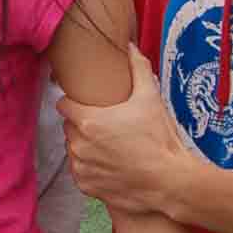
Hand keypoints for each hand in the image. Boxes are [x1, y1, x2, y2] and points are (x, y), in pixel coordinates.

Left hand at [59, 45, 188, 215]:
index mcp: (87, 121)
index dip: (74, 102)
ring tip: (111, 146)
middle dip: (83, 124)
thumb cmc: (159, 140)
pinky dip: (91, 168)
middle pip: (70, 127)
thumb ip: (138, 68)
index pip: (64, 105)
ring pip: (74, 150)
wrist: (169, 183)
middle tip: (106, 125)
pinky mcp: (87, 187)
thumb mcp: (150, 98)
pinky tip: (111, 164)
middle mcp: (78, 145)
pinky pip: (81, 172)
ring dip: (86, 146)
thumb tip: (130, 46)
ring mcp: (81, 168)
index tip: (86, 104)